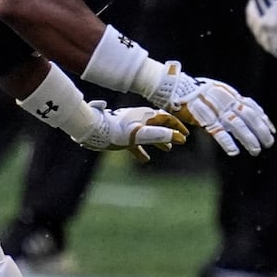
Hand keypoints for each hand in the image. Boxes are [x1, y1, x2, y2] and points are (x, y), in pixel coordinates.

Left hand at [72, 102, 187, 157]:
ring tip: (167, 149)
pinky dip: (142, 150)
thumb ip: (159, 135)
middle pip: (158, 126)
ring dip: (158, 141)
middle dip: (169, 134)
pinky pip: (135, 143)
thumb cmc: (116, 131)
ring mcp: (130, 127)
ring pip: (148, 134)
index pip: (167, 119)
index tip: (185, 136)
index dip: (177, 127)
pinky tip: (145, 160)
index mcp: (145, 116)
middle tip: (178, 142)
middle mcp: (139, 119)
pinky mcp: (121, 135)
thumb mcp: (140, 135)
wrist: (92, 130)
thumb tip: (179, 138)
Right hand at [148, 61, 274, 156]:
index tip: (272, 130)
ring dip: (248, 139)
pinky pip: (218, 131)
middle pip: (249, 117)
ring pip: (237, 125)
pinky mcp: (204, 117)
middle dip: (261, 131)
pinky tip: (234, 152)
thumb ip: (229, 101)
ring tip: (256, 150)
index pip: (253, 107)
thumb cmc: (194, 91)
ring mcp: (216, 109)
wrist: (174, 86)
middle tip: (269, 143)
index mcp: (231, 95)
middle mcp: (227, 101)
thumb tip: (242, 110)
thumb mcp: (217, 91)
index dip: (264, 119)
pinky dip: (227, 142)